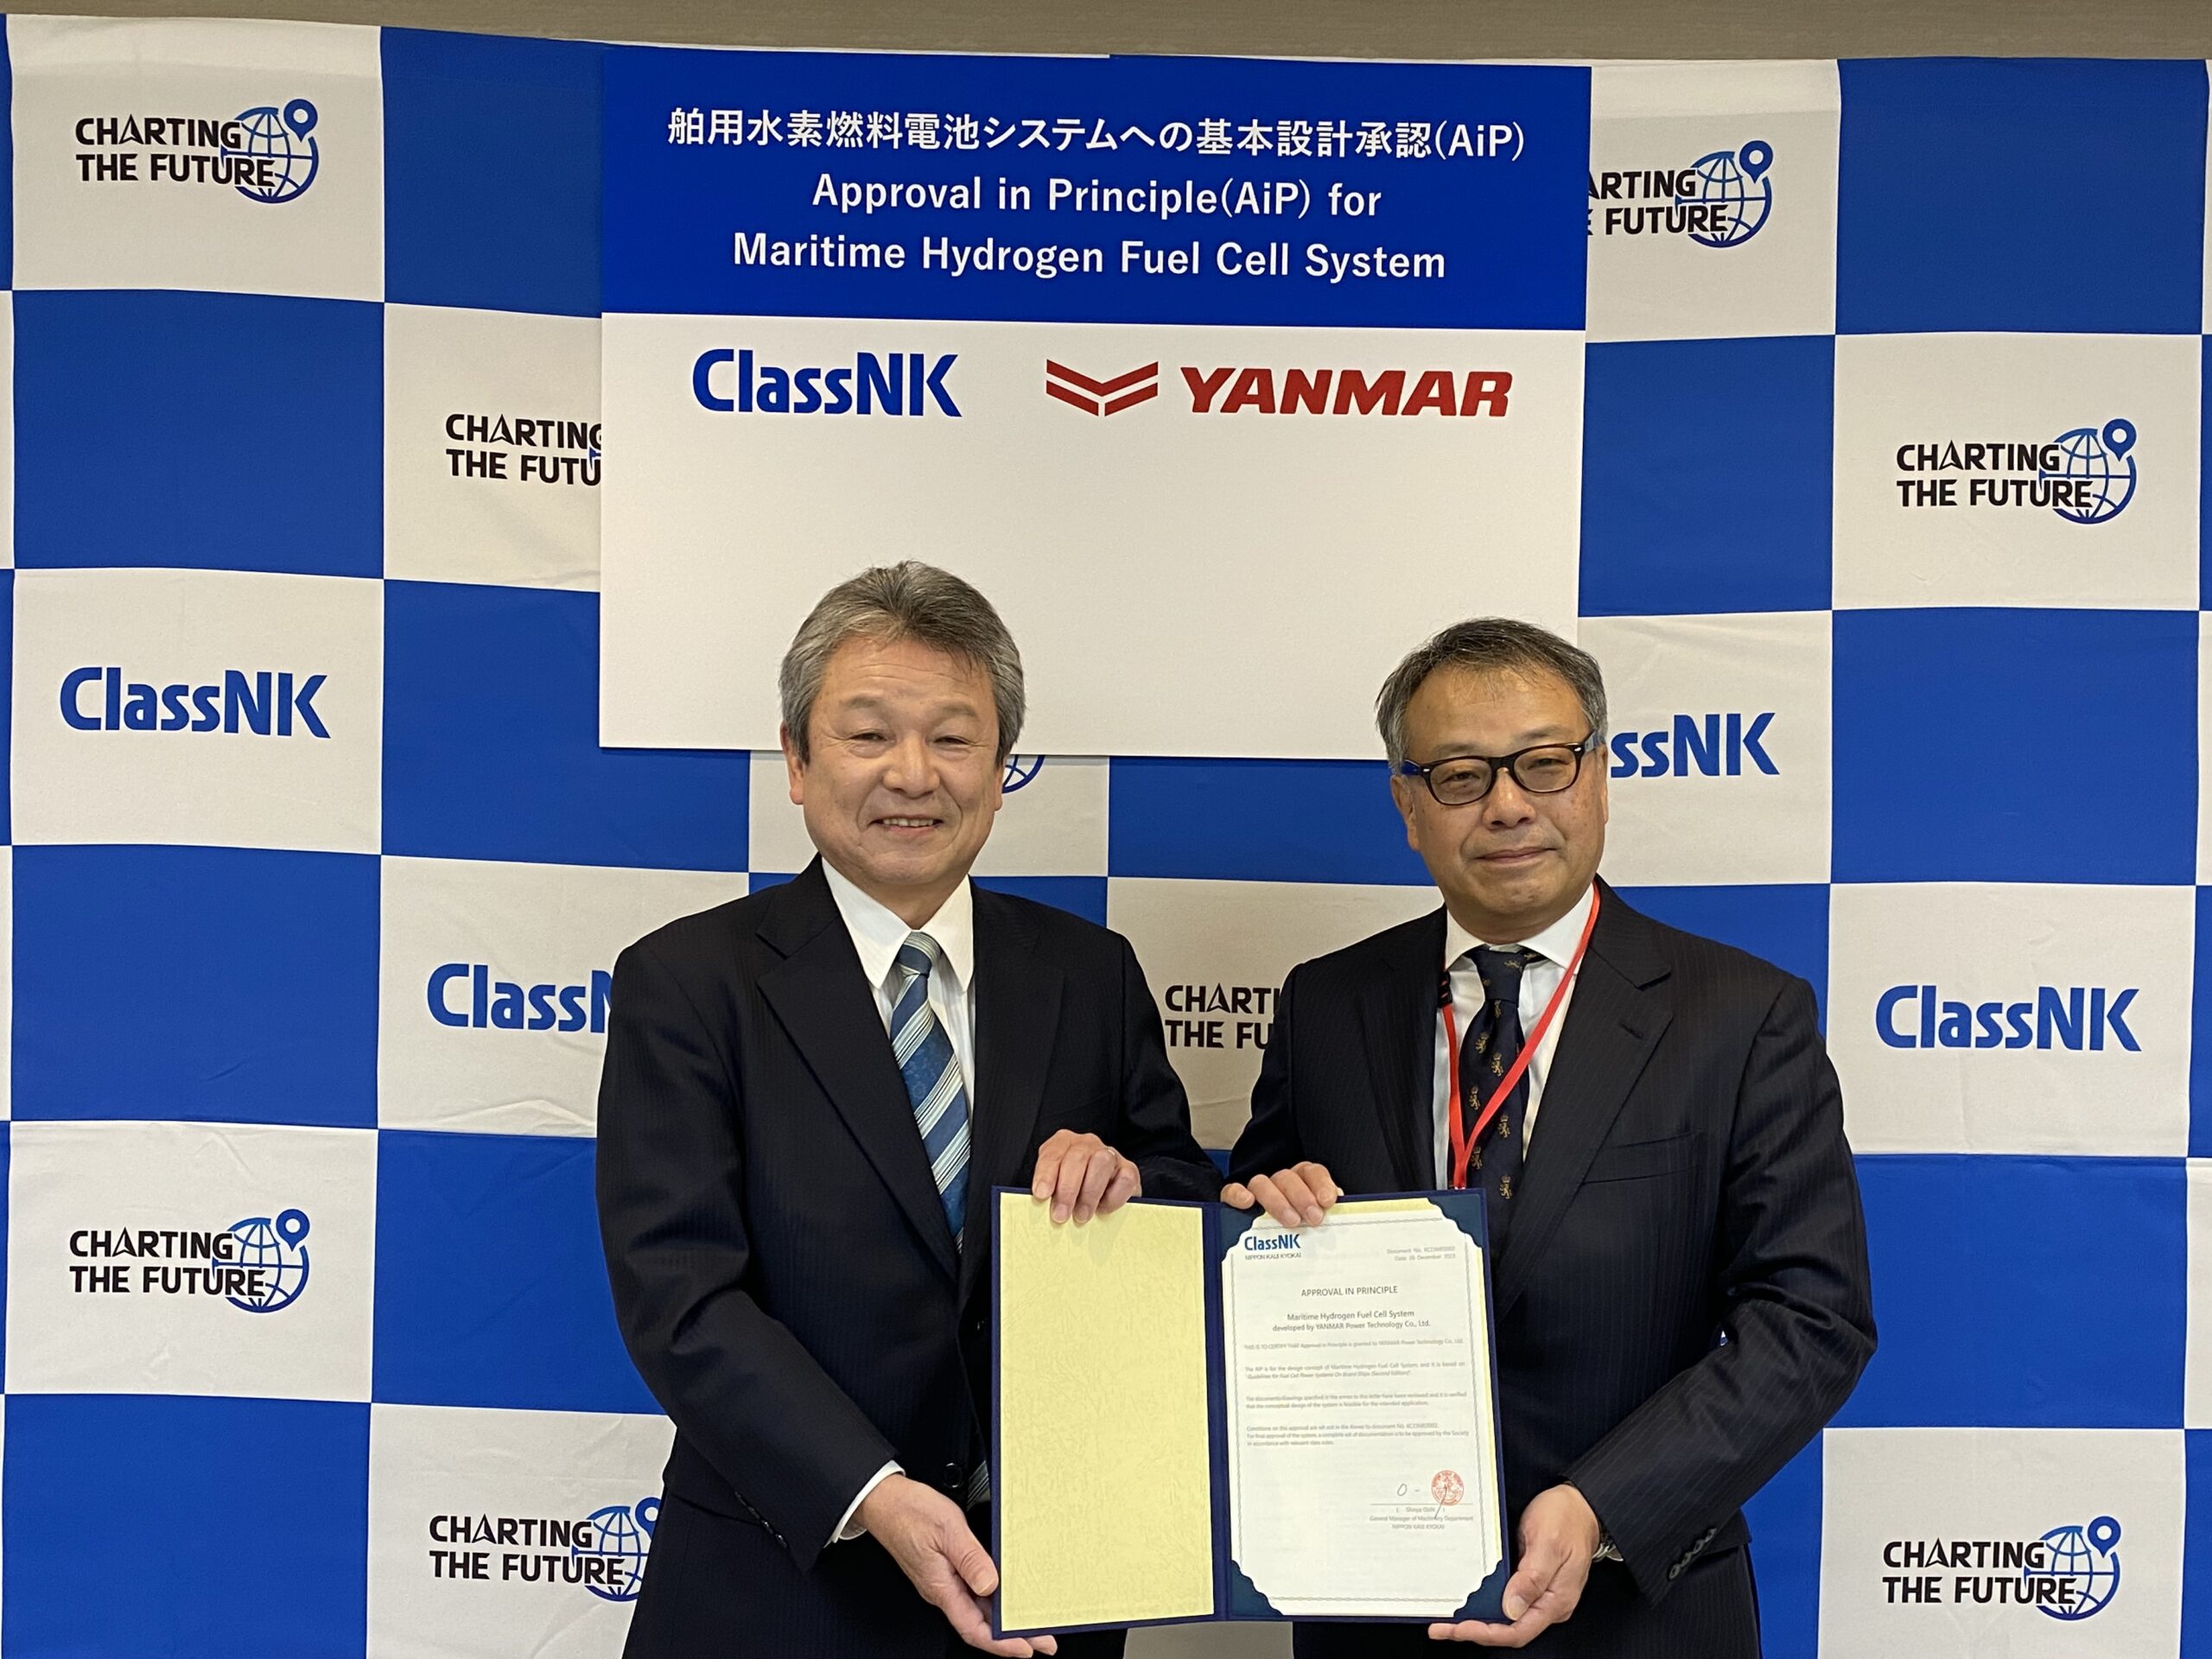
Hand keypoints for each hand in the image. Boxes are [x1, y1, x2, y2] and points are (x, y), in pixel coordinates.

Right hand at [857, 1474, 1057, 1655]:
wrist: (884, 1501)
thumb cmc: (909, 1512)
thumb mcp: (947, 1530)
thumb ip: (970, 1559)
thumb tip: (991, 1585)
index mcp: (941, 1588)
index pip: (974, 1629)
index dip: (1002, 1644)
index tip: (1027, 1648)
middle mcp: (942, 1590)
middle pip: (981, 1623)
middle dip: (1012, 1636)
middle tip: (1043, 1641)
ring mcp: (942, 1581)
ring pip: (978, 1608)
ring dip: (1004, 1618)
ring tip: (1031, 1622)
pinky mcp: (944, 1569)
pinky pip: (972, 1591)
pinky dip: (993, 1598)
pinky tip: (1006, 1595)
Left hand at [1030, 1129, 1140, 1223]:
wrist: (1102, 1193)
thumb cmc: (1072, 1191)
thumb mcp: (1054, 1187)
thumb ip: (1049, 1192)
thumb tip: (1040, 1209)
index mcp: (1063, 1143)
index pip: (1052, 1153)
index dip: (1046, 1174)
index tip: (1042, 1194)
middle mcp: (1087, 1144)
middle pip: (1077, 1157)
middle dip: (1067, 1189)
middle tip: (1061, 1215)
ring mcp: (1110, 1154)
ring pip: (1102, 1162)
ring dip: (1089, 1193)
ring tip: (1081, 1216)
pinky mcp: (1129, 1169)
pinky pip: (1125, 1178)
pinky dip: (1114, 1197)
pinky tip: (1103, 1209)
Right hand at [1220, 1162, 1338, 1227]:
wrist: (1267, 1253)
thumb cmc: (1299, 1237)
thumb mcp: (1316, 1226)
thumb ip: (1328, 1218)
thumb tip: (1340, 1218)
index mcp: (1302, 1183)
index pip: (1312, 1172)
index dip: (1321, 1184)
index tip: (1328, 1201)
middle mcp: (1279, 1184)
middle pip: (1288, 1178)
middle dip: (1302, 1197)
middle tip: (1313, 1218)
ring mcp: (1256, 1192)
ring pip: (1262, 1183)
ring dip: (1277, 1201)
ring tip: (1291, 1221)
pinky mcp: (1234, 1201)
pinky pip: (1231, 1191)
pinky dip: (1238, 1194)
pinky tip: (1247, 1203)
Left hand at [1427, 1484, 1599, 1645]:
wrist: (1578, 1502)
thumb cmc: (1567, 1518)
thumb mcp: (1548, 1543)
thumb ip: (1532, 1578)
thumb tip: (1513, 1609)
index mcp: (1556, 1600)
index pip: (1518, 1631)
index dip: (1486, 1633)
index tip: (1459, 1628)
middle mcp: (1548, 1603)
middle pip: (1508, 1628)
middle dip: (1474, 1630)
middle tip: (1443, 1626)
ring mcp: (1540, 1593)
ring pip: (1505, 1617)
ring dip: (1477, 1618)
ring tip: (1448, 1617)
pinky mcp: (1531, 1582)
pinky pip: (1507, 1599)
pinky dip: (1486, 1602)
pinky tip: (1467, 1598)